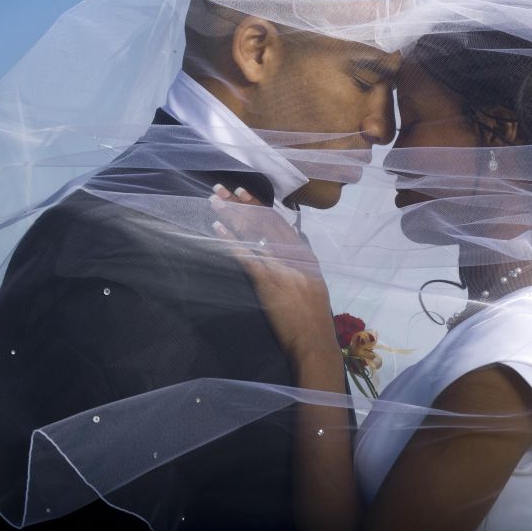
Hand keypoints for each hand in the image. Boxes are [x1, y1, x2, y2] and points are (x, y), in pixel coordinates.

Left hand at [209, 185, 339, 364]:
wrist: (313, 339)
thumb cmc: (314, 315)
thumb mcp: (315, 281)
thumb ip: (304, 260)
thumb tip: (296, 242)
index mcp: (305, 254)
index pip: (279, 222)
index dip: (260, 206)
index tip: (244, 193)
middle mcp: (293, 255)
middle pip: (263, 222)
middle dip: (242, 205)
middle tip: (223, 190)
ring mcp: (279, 266)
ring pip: (253, 234)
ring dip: (232, 216)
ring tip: (215, 202)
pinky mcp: (266, 281)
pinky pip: (246, 255)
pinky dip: (231, 240)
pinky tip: (218, 229)